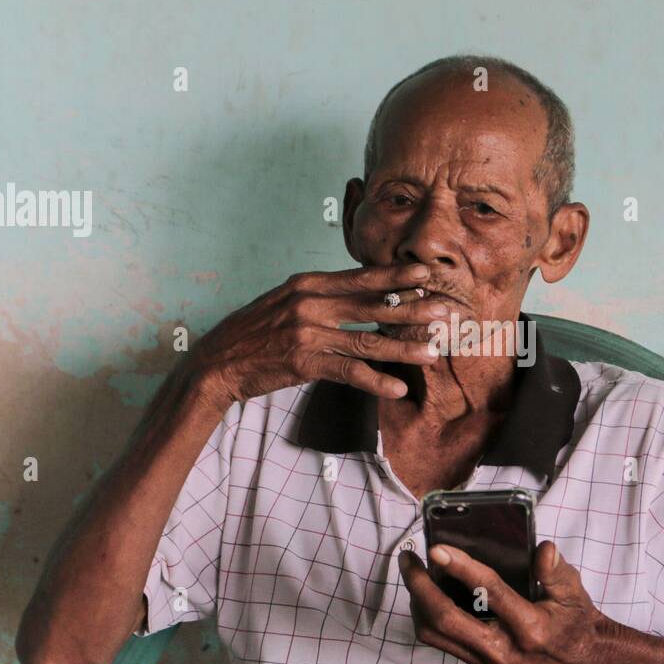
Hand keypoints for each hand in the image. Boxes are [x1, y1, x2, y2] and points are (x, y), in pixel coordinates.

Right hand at [188, 262, 450, 410]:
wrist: (218, 362)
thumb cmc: (255, 333)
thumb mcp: (285, 301)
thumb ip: (320, 296)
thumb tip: (358, 292)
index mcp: (307, 284)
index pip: (360, 278)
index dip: (395, 277)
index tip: (425, 275)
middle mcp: (310, 303)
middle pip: (371, 305)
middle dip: (411, 309)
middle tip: (444, 311)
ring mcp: (307, 333)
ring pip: (366, 340)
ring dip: (403, 348)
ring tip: (432, 353)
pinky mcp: (304, 363)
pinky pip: (348, 372)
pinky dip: (375, 381)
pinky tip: (397, 388)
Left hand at [398, 540, 616, 663]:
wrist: (581, 663)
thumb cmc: (575, 622)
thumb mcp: (574, 592)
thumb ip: (556, 570)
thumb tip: (543, 549)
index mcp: (530, 628)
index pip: (489, 593)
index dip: (461, 568)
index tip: (437, 548)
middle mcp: (503, 649)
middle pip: (445, 619)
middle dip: (420, 587)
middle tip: (408, 559)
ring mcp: (488, 661)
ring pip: (435, 634)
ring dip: (418, 602)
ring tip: (413, 572)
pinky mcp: (479, 663)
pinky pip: (441, 641)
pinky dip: (427, 615)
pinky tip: (426, 592)